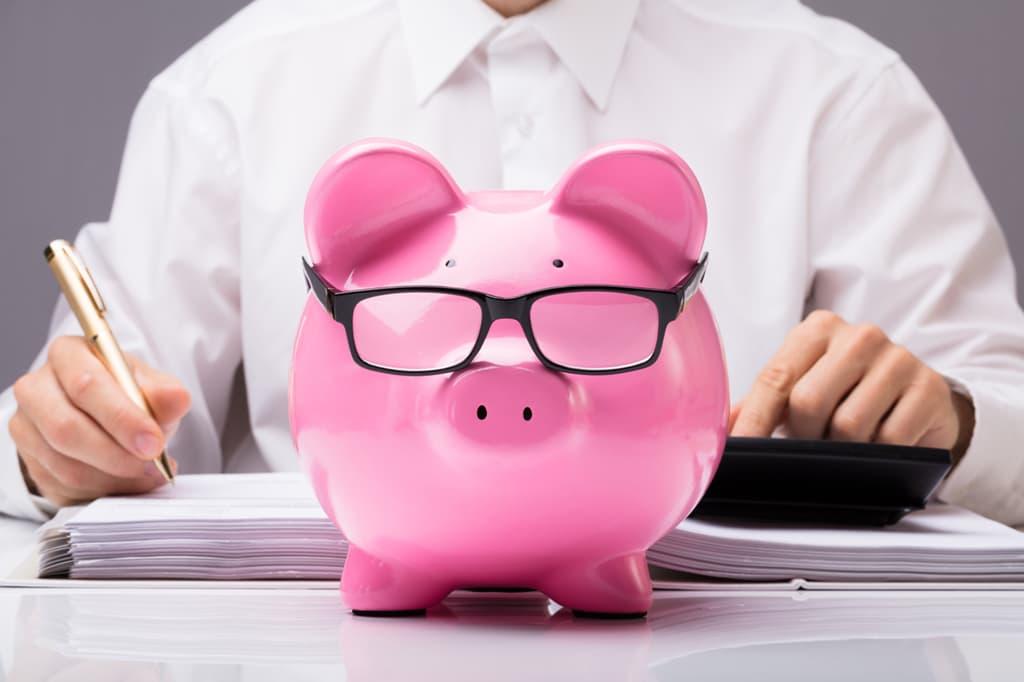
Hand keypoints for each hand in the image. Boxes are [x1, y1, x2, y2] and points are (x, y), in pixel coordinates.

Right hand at [8, 335, 190, 506]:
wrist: (107, 416)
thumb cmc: (127, 394)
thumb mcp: (150, 386)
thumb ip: (164, 393)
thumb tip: (176, 398)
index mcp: (67, 355)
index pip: (87, 385)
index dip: (122, 418)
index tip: (154, 443)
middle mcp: (36, 388)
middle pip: (67, 428)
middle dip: (116, 455)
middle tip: (153, 464)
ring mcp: (26, 427)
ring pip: (65, 465)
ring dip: (114, 477)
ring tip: (149, 474)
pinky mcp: (29, 461)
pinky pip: (64, 487)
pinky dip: (104, 490)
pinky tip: (129, 481)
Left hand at [730, 310, 974, 456]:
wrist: (922, 397)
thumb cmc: (850, 392)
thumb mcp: (804, 386)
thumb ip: (760, 404)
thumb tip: (713, 431)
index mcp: (818, 329)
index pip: (775, 377)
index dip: (754, 420)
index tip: (739, 451)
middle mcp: (859, 335)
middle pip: (809, 401)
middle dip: (805, 434)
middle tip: (813, 442)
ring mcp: (898, 358)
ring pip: (849, 425)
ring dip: (842, 447)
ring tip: (846, 442)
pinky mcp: (929, 388)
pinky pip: (890, 439)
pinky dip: (878, 453)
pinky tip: (880, 444)